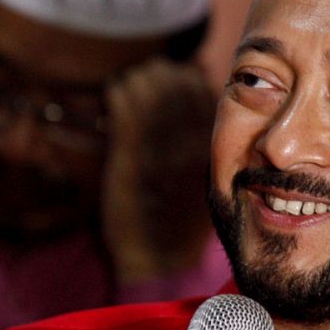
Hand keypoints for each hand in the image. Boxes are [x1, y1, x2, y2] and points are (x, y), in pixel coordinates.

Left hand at [102, 58, 215, 284]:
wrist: (160, 256)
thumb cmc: (182, 218)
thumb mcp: (209, 173)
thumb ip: (206, 135)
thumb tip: (199, 92)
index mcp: (213, 138)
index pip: (202, 81)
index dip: (184, 76)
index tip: (173, 88)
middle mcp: (190, 134)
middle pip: (174, 73)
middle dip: (159, 76)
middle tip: (147, 95)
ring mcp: (160, 139)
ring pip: (148, 78)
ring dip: (137, 83)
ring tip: (133, 102)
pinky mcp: (129, 148)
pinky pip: (122, 95)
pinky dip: (116, 94)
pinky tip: (116, 109)